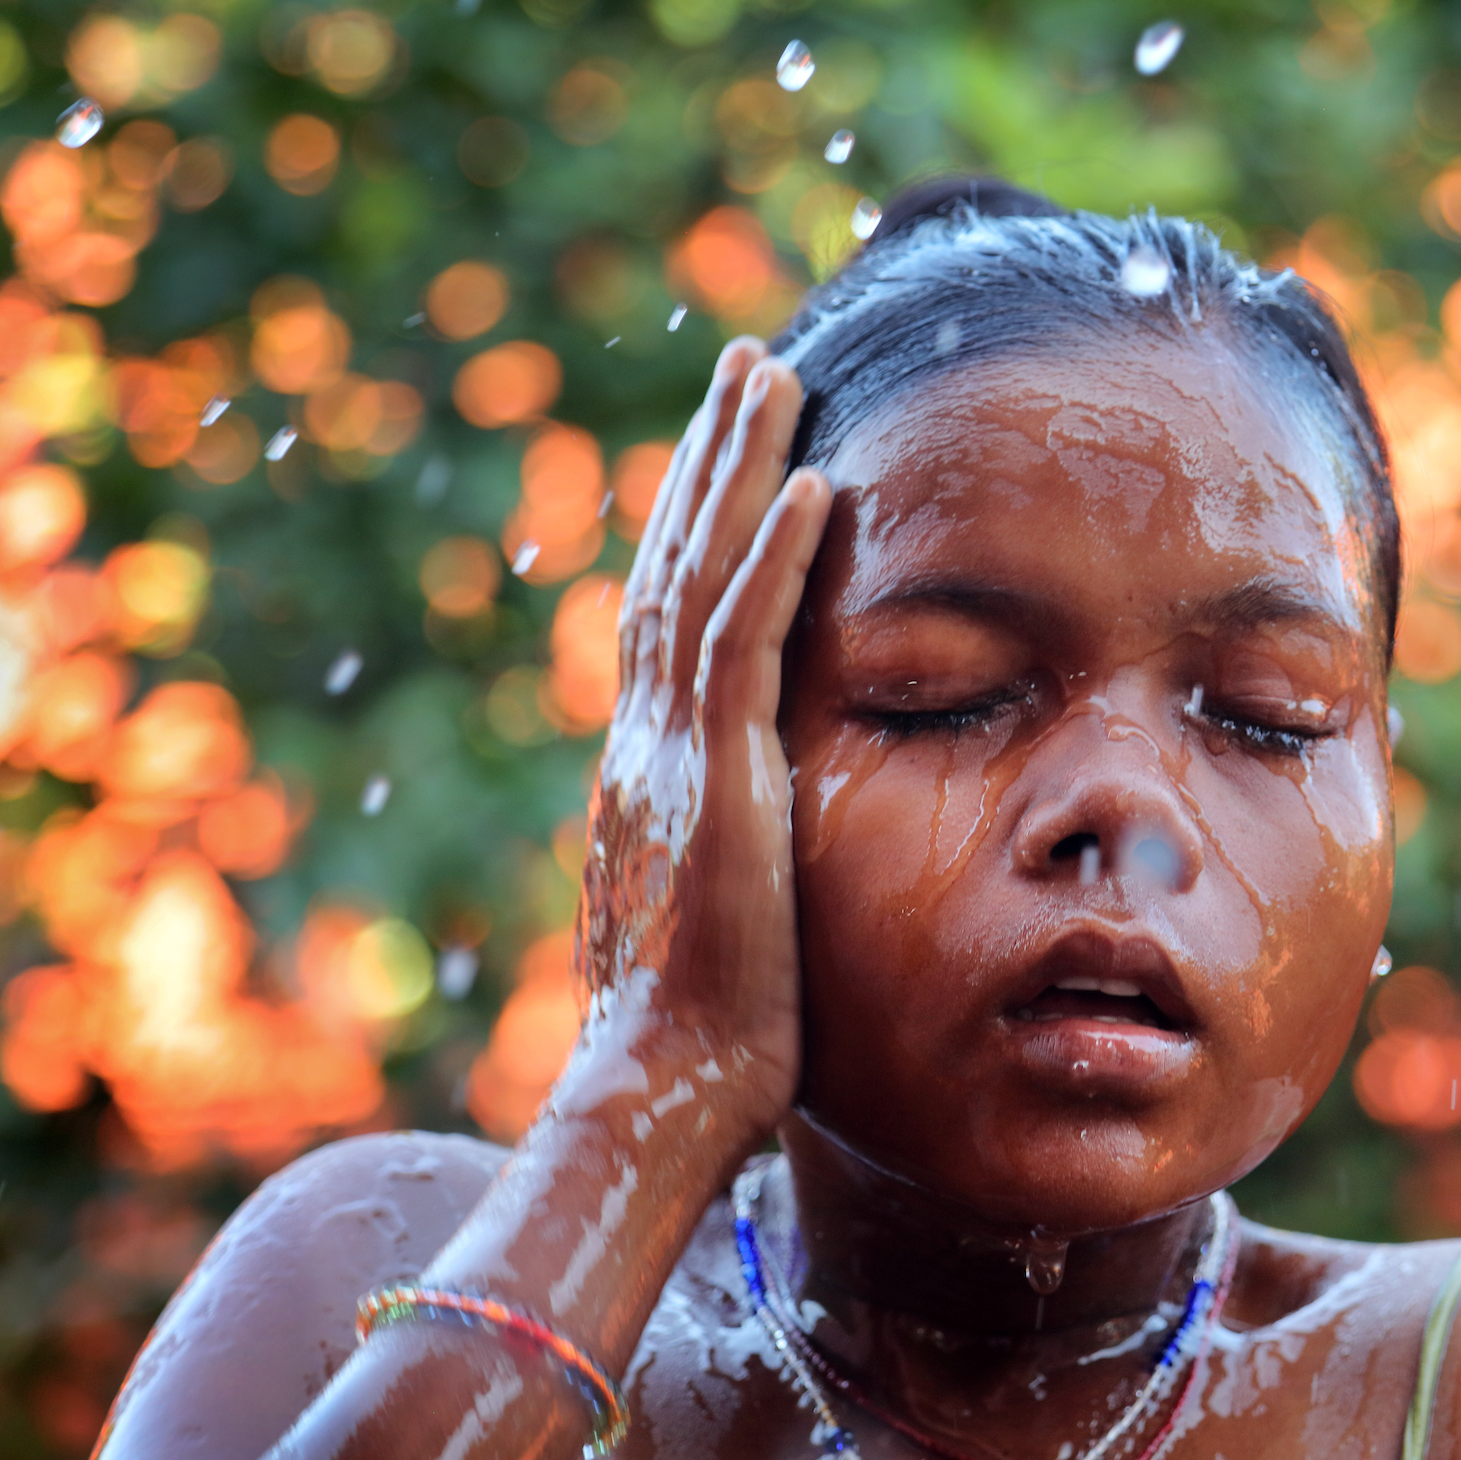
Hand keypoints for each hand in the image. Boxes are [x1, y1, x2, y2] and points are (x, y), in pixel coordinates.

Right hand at [576, 340, 828, 1133]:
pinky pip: (746, 642)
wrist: (664, 1092)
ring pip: (702, 575)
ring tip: (774, 375)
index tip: (733, 458)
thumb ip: (726, 853)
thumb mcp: (715, 915)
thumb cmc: (704, 1035)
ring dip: (740, 467)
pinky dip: (775, 558)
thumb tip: (751, 843)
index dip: (700, 527)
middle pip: (676, 563)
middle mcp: (647, 739)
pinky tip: (813, 485)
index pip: (672, 618)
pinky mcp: (719, 778)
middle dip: (713, 459)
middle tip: (748, 367)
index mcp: (650, 768)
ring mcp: (675, 752)